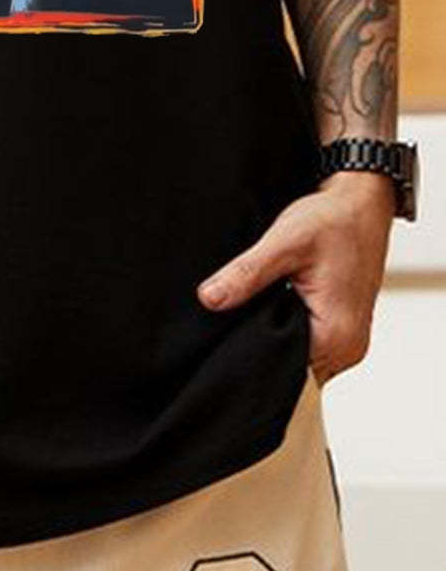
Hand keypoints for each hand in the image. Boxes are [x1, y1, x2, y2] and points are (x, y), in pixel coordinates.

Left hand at [196, 172, 394, 385]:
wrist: (361, 204)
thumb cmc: (333, 220)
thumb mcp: (283, 242)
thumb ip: (246, 274)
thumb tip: (210, 299)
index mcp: (335, 337)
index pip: (281, 366)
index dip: (251, 346)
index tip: (229, 327)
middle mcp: (347, 349)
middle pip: (291, 365)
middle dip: (262, 340)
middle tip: (244, 307)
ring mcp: (348, 342)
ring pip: (300, 356)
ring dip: (278, 332)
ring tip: (263, 300)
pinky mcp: (344, 330)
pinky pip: (311, 343)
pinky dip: (292, 326)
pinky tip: (279, 301)